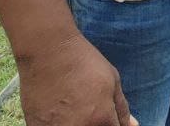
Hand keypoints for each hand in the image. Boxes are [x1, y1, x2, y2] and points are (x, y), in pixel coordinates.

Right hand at [17, 33, 136, 125]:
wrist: (47, 51)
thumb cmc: (83, 62)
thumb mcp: (112, 81)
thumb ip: (122, 109)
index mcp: (101, 120)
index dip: (113, 124)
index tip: (108, 116)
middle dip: (96, 123)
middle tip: (88, 107)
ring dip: (76, 123)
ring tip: (72, 107)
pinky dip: (58, 124)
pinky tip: (58, 111)